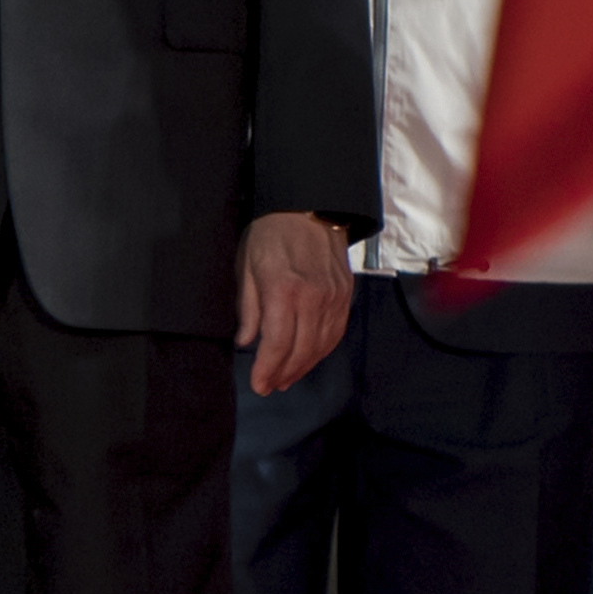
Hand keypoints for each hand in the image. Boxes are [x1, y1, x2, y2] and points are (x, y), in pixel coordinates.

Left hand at [239, 212, 350, 394]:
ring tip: (288, 377)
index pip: (278, 343)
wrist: (308, 207)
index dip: (268, 369)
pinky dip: (323, 349)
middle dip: (285, 373)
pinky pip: (337, 330)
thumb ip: (248, 309)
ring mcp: (334, 295)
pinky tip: (309, 356)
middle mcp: (314, 296)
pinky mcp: (345, 293)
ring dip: (305, 365)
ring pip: (323, 344)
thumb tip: (247, 342)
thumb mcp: (246, 268)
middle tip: (270, 386)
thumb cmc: (271, 235)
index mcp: (284, 290)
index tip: (258, 384)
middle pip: (302, 349)